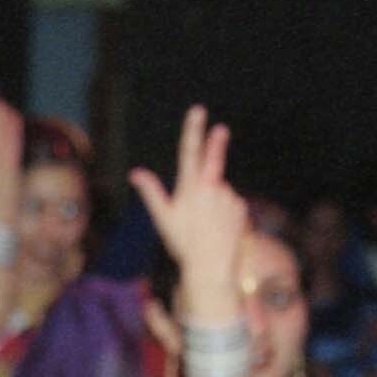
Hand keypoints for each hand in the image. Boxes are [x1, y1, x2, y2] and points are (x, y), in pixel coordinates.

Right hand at [127, 106, 245, 312]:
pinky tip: (218, 227)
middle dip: (216, 142)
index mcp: (191, 186)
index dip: (193, 129)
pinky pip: (230, 203)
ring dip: (212, 199)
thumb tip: (135, 173)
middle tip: (221, 129)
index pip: (190, 151)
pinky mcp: (241, 207)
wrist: (212, 265)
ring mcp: (229, 196)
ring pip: (218, 190)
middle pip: (214, 159)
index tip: (198, 111)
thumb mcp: (163, 218)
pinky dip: (223, 210)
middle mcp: (212, 187)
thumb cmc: (183, 242)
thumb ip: (151, 191)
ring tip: (205, 223)